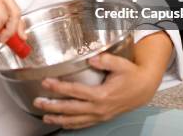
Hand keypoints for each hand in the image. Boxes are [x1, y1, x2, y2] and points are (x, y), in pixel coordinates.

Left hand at [34, 31, 173, 129]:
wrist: (144, 89)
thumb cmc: (132, 75)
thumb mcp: (121, 64)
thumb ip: (106, 60)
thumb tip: (92, 58)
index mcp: (102, 94)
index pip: (75, 91)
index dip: (59, 87)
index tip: (46, 82)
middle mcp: (99, 108)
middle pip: (71, 109)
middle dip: (53, 106)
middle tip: (38, 102)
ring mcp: (100, 115)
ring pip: (76, 120)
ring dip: (59, 118)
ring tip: (44, 116)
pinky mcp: (102, 117)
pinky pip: (84, 124)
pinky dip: (71, 124)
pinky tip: (62, 122)